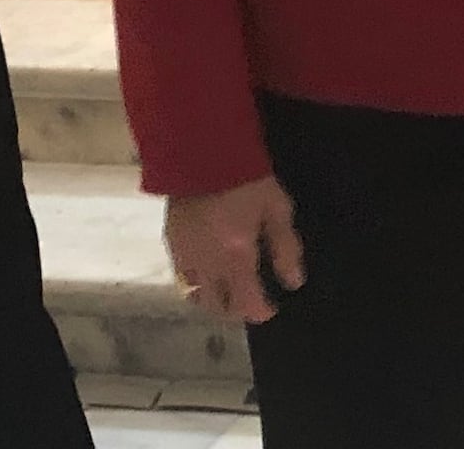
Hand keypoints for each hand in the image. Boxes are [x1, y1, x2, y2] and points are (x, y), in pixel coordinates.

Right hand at [164, 175, 303, 324]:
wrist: (203, 152)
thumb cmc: (248, 179)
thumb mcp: (277, 209)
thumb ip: (286, 248)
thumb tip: (294, 283)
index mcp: (235, 256)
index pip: (246, 303)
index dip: (260, 312)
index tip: (271, 309)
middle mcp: (206, 264)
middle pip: (216, 306)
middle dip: (234, 310)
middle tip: (249, 300)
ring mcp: (184, 255)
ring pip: (195, 296)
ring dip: (213, 299)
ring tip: (228, 289)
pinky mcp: (170, 242)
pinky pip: (181, 276)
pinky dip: (195, 282)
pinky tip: (208, 271)